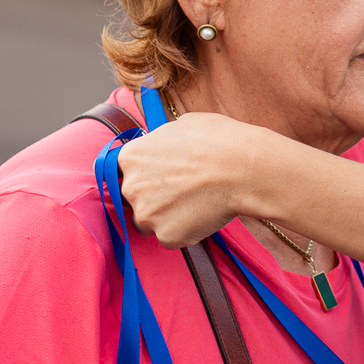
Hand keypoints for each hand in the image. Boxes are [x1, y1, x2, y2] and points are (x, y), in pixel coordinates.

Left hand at [116, 112, 264, 245]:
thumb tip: (163, 145)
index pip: (119, 172)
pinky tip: (204, 214)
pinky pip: (171, 237)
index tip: (156, 176)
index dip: (139, 174)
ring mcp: (147, 216)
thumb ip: (161, 141)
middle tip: (182, 190)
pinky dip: (185, 230)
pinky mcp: (167, 237)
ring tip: (196, 202)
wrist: (244, 169)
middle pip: (133, 199)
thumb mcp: (182, 125)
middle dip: (152, 196)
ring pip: (150, 221)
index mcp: (130, 157)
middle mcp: (131, 188)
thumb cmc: (218, 141)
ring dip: (166, 216)